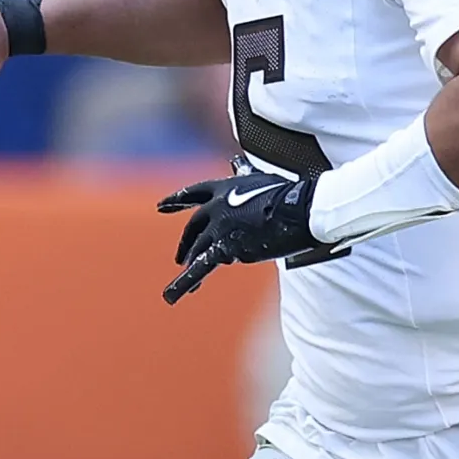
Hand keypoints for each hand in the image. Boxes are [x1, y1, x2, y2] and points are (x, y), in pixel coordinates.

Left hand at [158, 171, 322, 303]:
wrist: (296, 211)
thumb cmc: (286, 193)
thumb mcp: (260, 179)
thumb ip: (243, 174)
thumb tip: (236, 162)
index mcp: (222, 188)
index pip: (193, 193)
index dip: (176, 200)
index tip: (161, 206)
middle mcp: (215, 207)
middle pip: (193, 227)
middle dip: (185, 243)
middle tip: (179, 257)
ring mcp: (218, 228)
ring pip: (197, 249)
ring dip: (189, 264)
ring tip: (181, 279)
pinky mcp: (225, 248)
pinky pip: (201, 268)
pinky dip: (185, 283)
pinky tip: (171, 295)